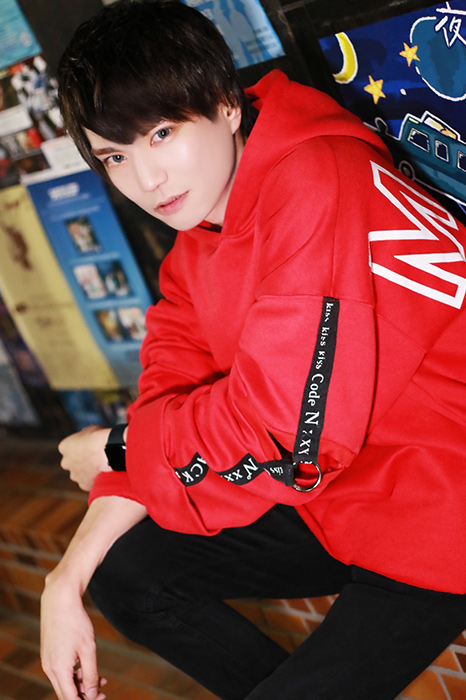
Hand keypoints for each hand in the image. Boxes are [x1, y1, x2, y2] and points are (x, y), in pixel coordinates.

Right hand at [41, 576, 106, 699]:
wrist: (59, 599)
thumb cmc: (75, 621)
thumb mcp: (88, 649)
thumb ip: (90, 674)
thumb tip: (92, 695)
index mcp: (59, 670)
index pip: (70, 699)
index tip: (101, 697)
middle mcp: (49, 669)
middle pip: (66, 693)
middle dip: (84, 694)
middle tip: (103, 691)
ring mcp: (47, 661)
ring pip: (64, 683)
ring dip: (81, 684)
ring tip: (100, 678)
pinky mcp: (49, 653)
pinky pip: (61, 672)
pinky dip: (74, 673)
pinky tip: (86, 667)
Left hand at [58, 426, 111, 490]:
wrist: (110, 452)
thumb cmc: (100, 438)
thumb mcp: (89, 430)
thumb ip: (83, 436)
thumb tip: (85, 439)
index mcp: (64, 446)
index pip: (68, 447)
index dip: (79, 446)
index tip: (89, 446)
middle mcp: (66, 462)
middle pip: (71, 462)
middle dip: (80, 461)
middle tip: (94, 457)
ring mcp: (74, 475)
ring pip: (79, 474)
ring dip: (87, 471)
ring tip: (101, 466)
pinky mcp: (84, 485)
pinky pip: (89, 483)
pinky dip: (95, 480)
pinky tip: (104, 474)